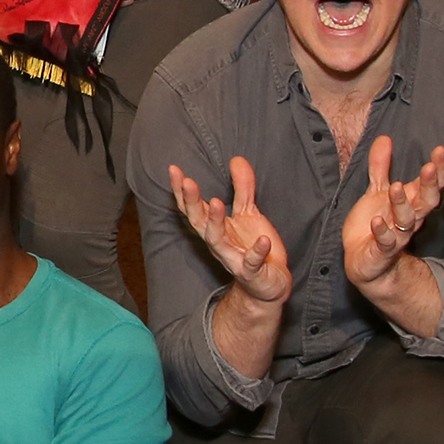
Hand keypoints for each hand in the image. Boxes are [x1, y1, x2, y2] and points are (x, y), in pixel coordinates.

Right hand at [168, 157, 293, 306]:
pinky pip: (251, 263)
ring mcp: (233, 258)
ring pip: (217, 241)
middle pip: (198, 221)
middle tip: (188, 181)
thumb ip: (243, 188)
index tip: (174, 169)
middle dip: (191, 202)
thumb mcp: (249, 214)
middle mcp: (218, 243)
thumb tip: (236, 158)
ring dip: (215, 222)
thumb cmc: (252, 248)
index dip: (181, 190)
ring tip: (216, 202)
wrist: (269, 285)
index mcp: (214, 228)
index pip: (192, 208)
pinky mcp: (252, 273)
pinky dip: (256, 252)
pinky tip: (263, 240)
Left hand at [343, 132, 443, 303]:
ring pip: (407, 220)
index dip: (437, 169)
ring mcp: (397, 235)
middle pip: (426, 201)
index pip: (429, 185)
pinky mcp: (382, 251)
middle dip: (428, 185)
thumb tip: (385, 137)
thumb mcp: (376, 192)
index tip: (439, 150)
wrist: (363, 261)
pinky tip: (377, 222)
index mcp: (410, 202)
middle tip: (428, 167)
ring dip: (402, 204)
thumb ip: (380, 166)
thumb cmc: (374, 223)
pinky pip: (385, 242)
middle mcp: (409, 218)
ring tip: (396, 187)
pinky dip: (382, 232)